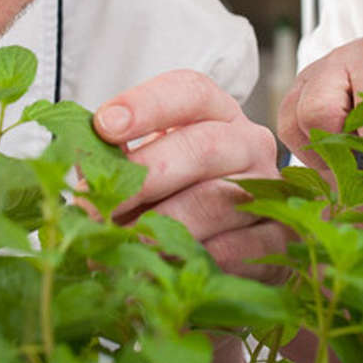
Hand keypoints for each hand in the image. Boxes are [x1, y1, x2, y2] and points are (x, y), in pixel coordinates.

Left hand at [92, 70, 284, 279]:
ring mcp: (270, 191)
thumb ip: (117, 163)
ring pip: (214, 201)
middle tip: (99, 204)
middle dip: (145, 174)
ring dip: (159, 227)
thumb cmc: (170, 202)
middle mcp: (249, 144)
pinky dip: (192, 261)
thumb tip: (84, 171)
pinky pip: (236, 249)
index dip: (146, 104)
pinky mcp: (279, 240)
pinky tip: (157, 270)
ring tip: (117, 247)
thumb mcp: (144, 173)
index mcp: (216, 114)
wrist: (220, 261)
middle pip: (202, 145)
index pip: (189, 92)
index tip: (103, 126)